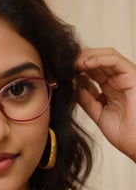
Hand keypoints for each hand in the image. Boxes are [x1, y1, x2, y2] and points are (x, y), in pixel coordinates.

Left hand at [75, 47, 135, 161]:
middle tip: (64, 62)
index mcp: (110, 89)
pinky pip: (115, 60)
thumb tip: (74, 85)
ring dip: (87, 56)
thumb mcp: (97, 113)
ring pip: (106, 56)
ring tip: (73, 61)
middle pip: (97, 61)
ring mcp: (125, 77)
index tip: (61, 70)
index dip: (76, 68)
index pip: (92, 71)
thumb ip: (86, 99)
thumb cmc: (123, 133)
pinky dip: (99, 58)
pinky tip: (85, 63)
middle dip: (80, 59)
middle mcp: (118, 81)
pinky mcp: (132, 75)